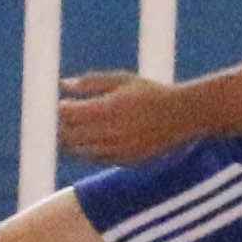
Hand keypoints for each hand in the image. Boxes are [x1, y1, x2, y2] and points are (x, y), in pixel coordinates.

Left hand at [56, 68, 189, 162]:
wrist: (181, 116)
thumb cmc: (149, 93)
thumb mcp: (121, 80)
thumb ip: (90, 82)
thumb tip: (62, 84)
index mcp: (106, 109)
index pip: (67, 114)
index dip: (60, 109)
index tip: (62, 103)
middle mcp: (109, 132)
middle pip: (68, 135)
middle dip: (61, 126)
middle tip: (64, 118)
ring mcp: (116, 150)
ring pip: (78, 151)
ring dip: (71, 141)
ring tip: (76, 129)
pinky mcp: (124, 161)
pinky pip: (94, 159)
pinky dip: (87, 151)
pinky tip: (93, 139)